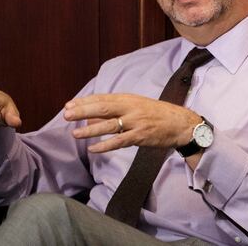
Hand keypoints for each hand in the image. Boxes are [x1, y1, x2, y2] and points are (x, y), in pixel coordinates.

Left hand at [63, 94, 200, 153]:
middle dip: (83, 111)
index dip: (85, 101)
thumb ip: (116, 111)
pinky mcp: (141, 136)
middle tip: (66, 114)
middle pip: (103, 108)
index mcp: (129, 99)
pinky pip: (120, 141)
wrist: (181, 123)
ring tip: (75, 134)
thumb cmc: (158, 115)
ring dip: (91, 130)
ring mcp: (136, 122)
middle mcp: (132, 108)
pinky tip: (93, 149)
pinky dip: (106, 145)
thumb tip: (91, 116)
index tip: (69, 104)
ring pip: (109, 125)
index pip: (103, 98)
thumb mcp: (137, 107)